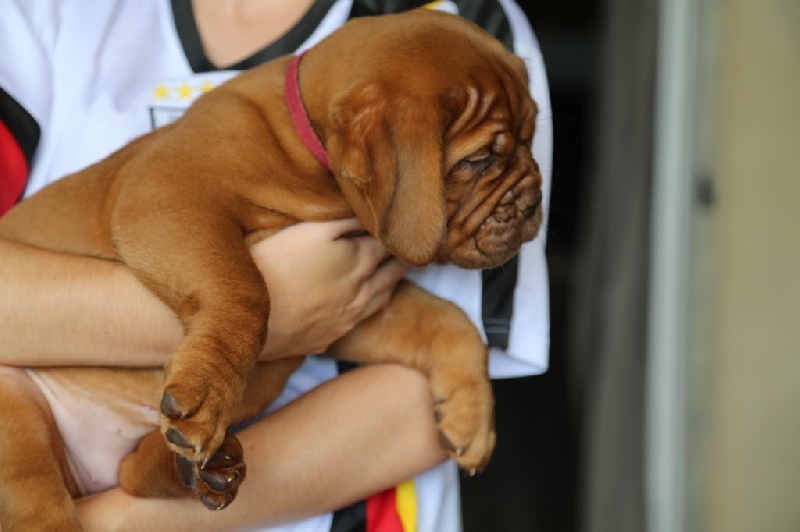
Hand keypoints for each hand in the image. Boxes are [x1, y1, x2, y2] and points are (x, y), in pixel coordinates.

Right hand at [252, 219, 407, 357]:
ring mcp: (347, 319)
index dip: (396, 235)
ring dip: (389, 285)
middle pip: (392, 273)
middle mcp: (362, 293)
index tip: (402, 228)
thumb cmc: (275, 265)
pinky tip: (360, 304)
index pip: (390, 245)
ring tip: (393, 274)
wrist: (251, 318)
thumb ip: (344, 220)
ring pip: (380, 300)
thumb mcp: (311, 230)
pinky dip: (367, 308)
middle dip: (399, 259)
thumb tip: (368, 213)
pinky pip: (358, 321)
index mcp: (360, 261)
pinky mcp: (328, 337)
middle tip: (406, 250)